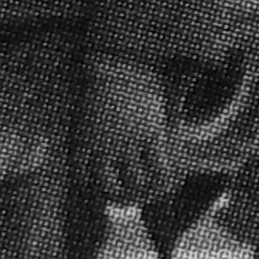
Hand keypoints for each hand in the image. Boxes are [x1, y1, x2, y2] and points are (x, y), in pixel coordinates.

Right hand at [80, 57, 168, 202]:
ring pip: (108, 187)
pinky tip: (89, 182)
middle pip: (135, 186)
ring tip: (110, 195)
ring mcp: (103, 143)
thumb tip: (177, 139)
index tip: (156, 189)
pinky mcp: (82, 139)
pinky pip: (81, 172)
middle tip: (132, 197)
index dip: (159, 189)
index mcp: (151, 135)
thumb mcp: (161, 101)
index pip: (161, 177)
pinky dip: (85, 182)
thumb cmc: (139, 78)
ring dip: (111, 195)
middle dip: (136, 196)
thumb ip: (166, 124)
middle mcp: (128, 144)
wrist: (109, 61)